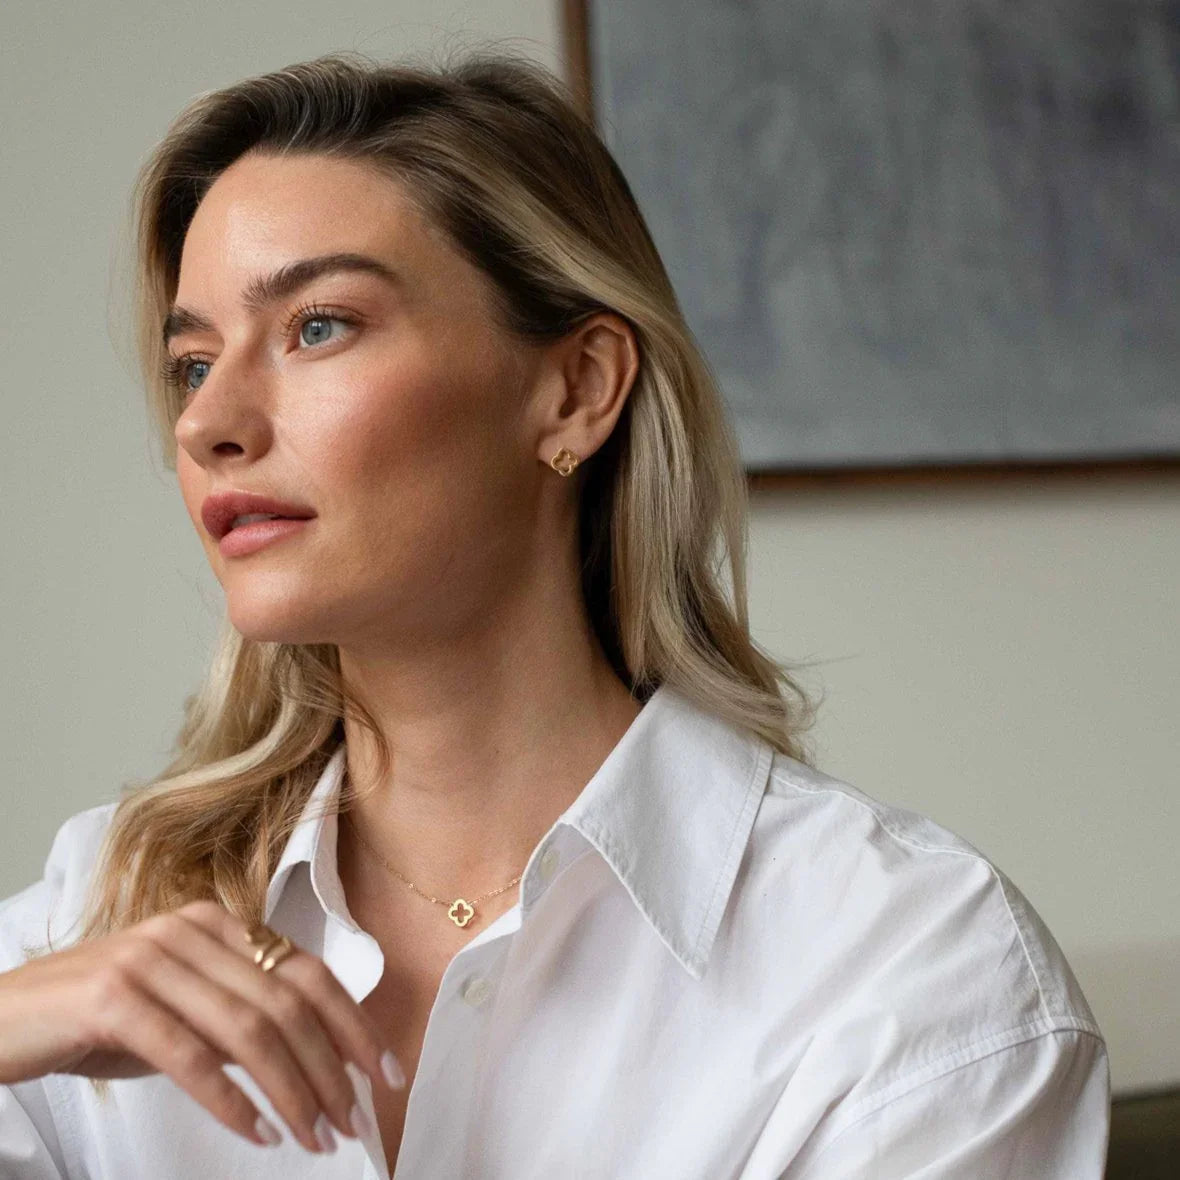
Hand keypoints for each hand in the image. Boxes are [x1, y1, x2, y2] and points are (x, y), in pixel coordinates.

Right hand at [0, 899, 404, 1152]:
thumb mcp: (184, 1009)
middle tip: (352, 1121)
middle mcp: (192, 930)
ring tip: (313, 1137)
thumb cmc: (99, 1019)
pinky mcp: (113, 998)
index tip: (385, 1070)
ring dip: (291, 1091)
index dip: (353, 1023)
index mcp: (218, 924)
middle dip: (330, 1067)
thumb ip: (242, 1017)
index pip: (308, 972)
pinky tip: (257, 1133)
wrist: (4, 1019)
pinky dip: (230, 1100)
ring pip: (248, 1030)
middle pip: (288, 1002)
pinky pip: (190, 1055)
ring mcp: (152, 959)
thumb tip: (320, 1057)